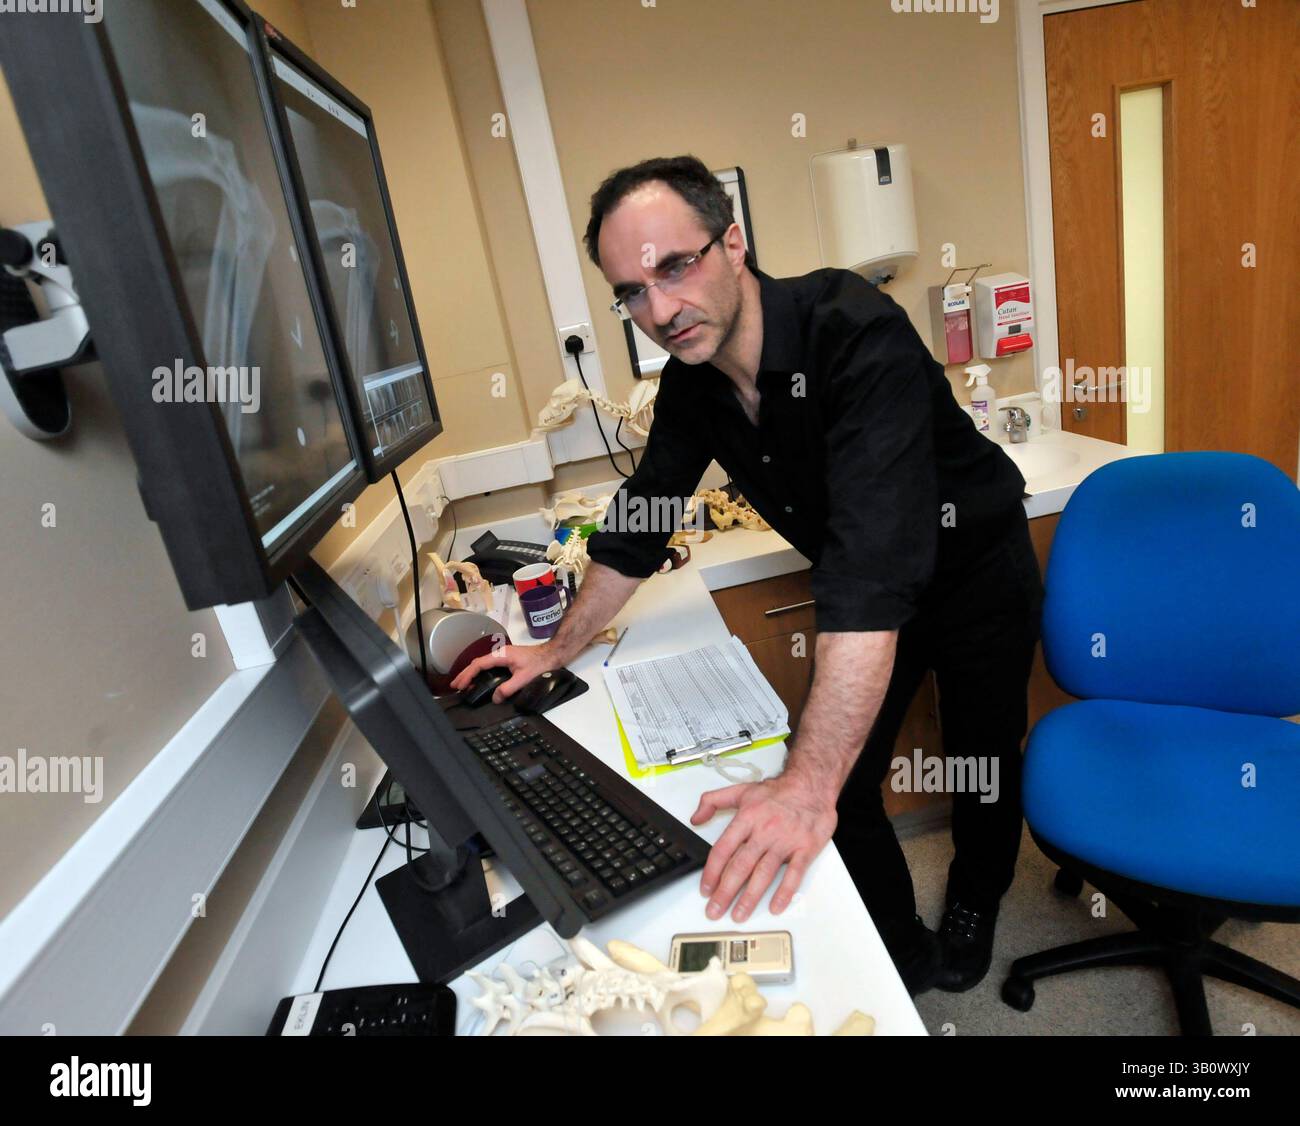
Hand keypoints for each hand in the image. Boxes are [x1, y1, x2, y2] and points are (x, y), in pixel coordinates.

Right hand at [448, 642, 561, 703]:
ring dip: (472, 673)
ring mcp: (504, 655)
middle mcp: (500, 653)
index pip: (479, 665)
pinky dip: (481, 672)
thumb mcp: (524, 678)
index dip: (468, 675)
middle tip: (455, 686)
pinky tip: (480, 679)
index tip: (460, 685)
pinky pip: (489, 665)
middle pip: (478, 663)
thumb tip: (495, 698)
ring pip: (483, 663)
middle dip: (465, 674)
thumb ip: (508, 688)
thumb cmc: (541, 663)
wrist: (553, 654)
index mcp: (501, 655)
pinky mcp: (508, 659)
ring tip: (464, 684)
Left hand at [690, 773, 836, 922]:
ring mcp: (785, 841)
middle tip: (715, 910)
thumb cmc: (778, 791)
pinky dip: (785, 892)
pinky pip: (794, 874)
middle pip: (740, 866)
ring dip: (750, 897)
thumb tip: (695, 817)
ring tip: (739, 914)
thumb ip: (713, 801)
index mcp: (747, 818)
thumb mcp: (741, 790)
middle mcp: (764, 831)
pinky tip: (775, 906)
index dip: (712, 872)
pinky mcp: (805, 848)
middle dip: (725, 892)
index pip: (723, 849)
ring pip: (764, 873)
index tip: (706, 889)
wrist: (811, 785)